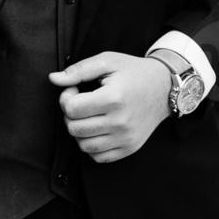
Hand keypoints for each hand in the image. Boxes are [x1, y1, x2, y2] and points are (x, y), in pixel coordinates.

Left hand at [48, 52, 169, 163]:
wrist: (165, 87)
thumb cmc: (134, 72)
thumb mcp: (107, 61)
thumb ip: (78, 70)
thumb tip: (53, 79)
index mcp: (114, 98)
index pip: (71, 109)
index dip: (66, 97)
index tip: (75, 89)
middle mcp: (120, 122)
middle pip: (74, 128)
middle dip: (69, 114)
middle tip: (80, 102)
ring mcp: (126, 138)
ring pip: (83, 145)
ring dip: (79, 131)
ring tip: (88, 115)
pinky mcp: (130, 148)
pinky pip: (98, 157)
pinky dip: (91, 145)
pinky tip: (96, 128)